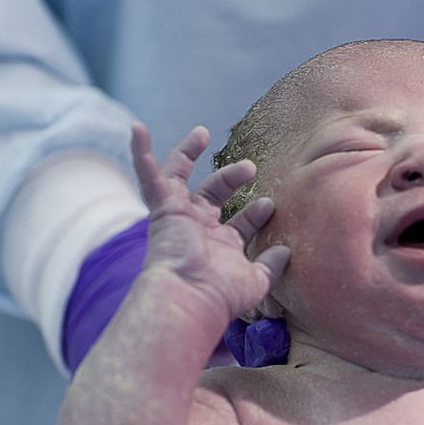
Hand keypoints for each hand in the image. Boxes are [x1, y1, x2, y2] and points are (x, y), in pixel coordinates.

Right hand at [131, 123, 288, 321]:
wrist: (192, 296)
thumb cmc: (222, 295)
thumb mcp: (257, 280)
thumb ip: (272, 265)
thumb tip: (287, 250)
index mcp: (220, 247)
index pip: (240, 224)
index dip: (256, 213)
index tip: (270, 205)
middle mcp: (198, 230)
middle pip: (212, 194)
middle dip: (231, 178)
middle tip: (250, 167)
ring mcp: (179, 217)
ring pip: (179, 177)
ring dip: (189, 153)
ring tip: (202, 132)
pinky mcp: (164, 208)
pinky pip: (149, 174)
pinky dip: (142, 152)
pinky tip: (136, 128)